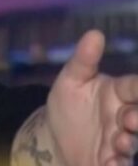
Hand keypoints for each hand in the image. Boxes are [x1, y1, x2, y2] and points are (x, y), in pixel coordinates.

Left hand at [43, 30, 137, 164]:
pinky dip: (116, 164)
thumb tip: (94, 32)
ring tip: (120, 144)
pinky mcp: (111, 160)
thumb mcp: (71, 80)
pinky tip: (109, 164)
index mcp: (119, 93)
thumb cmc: (68, 103)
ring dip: (129, 144)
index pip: (135, 87)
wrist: (54, 135)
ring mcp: (121, 140)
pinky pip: (119, 164)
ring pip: (133, 143)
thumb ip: (83, 60)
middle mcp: (125, 117)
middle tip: (130, 119)